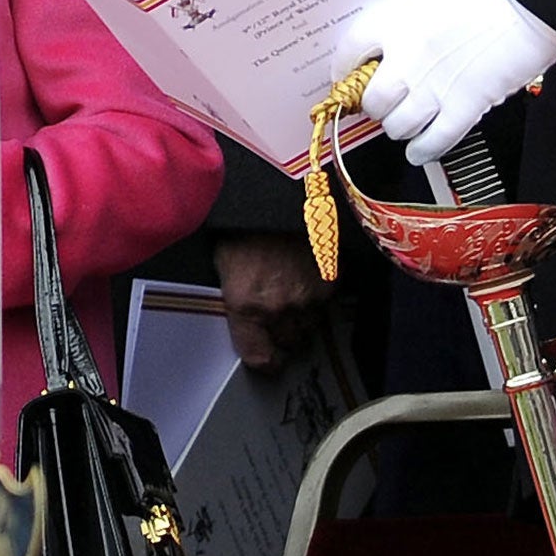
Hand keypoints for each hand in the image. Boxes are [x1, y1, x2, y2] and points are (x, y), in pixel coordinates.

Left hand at [212, 233, 331, 373]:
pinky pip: (326, 302)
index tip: (268, 359)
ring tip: (290, 285)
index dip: (265, 361)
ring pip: (311, 324)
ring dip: (303, 314)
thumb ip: (237, 297)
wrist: (274, 195)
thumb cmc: (241, 225)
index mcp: (244, 303)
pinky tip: (305, 271)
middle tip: (277, 311)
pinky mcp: (331, 282)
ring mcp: (307, 296)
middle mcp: (278, 307)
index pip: (260, 356)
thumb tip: (244, 320)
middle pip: (289, 341)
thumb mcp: (224, 262)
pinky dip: (318, 293)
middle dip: (284, 332)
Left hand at [335, 0, 555, 163]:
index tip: (345, 78)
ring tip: (406, 122)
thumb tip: (395, 31)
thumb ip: (404, 15)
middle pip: (371, 100)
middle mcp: (405, 59)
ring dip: (399, 127)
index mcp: (391, 23)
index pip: (347, 54)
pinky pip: (433, 141)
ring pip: (397, 126)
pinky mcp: (464, 107)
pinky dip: (423, 150)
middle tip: (383, 104)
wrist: (527, 5)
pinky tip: (419, 150)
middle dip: (375, 106)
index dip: (343, 71)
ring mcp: (433, 87)